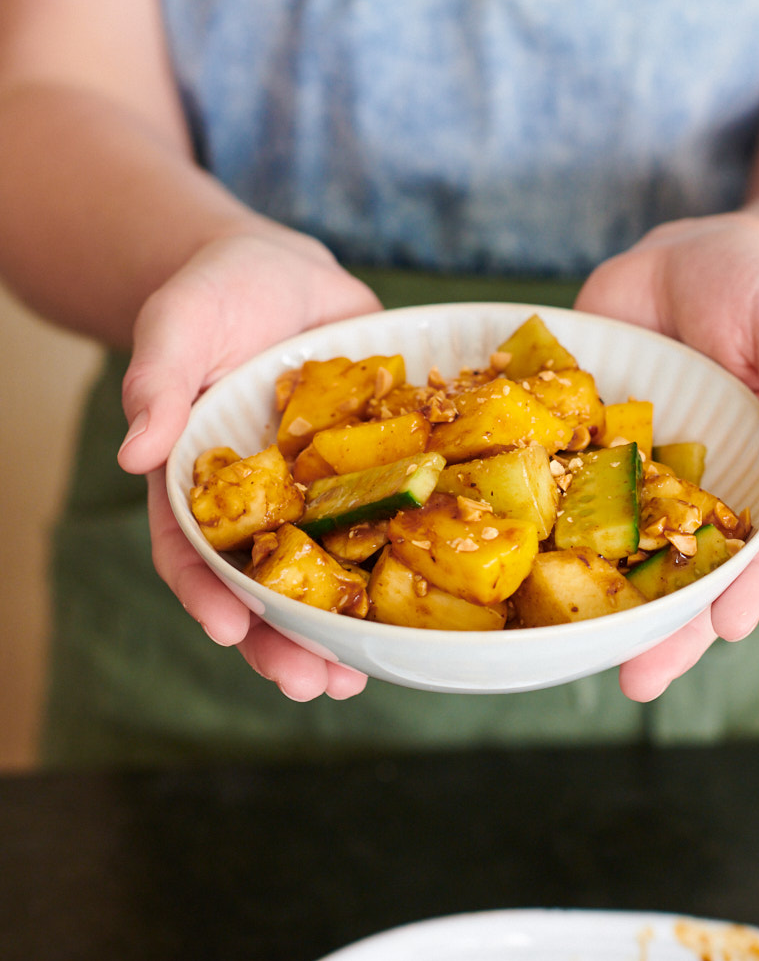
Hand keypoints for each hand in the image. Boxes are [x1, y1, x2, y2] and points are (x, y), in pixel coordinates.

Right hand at [116, 227, 381, 699]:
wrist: (283, 274)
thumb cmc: (214, 295)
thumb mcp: (178, 324)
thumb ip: (158, 381)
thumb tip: (133, 451)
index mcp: (201, 483)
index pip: (191, 551)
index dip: (207, 594)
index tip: (227, 630)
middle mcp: (259, 503)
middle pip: (261, 588)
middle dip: (281, 642)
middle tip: (309, 685)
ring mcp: (316, 497)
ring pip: (325, 576)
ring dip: (339, 632)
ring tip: (357, 679)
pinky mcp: (371, 474)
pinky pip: (387, 526)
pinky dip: (401, 568)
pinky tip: (423, 614)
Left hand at [574, 212, 758, 701]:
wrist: (691, 255)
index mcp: (755, 475)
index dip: (747, 591)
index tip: (726, 630)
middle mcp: (690, 490)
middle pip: (681, 574)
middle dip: (662, 631)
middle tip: (638, 683)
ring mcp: (631, 473)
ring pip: (612, 549)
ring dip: (592, 603)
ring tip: (564, 655)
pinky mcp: (579, 442)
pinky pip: (554, 486)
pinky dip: (530, 524)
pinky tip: (502, 560)